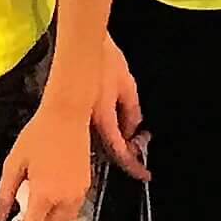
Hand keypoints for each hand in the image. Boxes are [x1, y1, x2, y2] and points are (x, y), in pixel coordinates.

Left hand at [0, 104, 92, 220]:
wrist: (68, 115)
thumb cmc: (39, 134)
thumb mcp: (13, 164)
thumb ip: (3, 197)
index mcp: (45, 194)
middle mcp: (65, 200)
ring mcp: (78, 195)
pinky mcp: (85, 188)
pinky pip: (69, 215)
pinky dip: (54, 220)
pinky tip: (41, 207)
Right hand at [90, 38, 148, 179]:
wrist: (81, 46)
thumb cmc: (104, 61)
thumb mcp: (127, 85)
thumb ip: (131, 111)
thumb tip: (132, 131)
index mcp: (104, 120)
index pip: (120, 154)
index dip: (134, 166)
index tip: (144, 174)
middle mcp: (89, 125)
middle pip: (109, 152)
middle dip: (128, 153)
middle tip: (141, 142)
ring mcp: (80, 121)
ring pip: (101, 143)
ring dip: (119, 142)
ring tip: (134, 131)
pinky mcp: (75, 114)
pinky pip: (92, 132)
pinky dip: (108, 132)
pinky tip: (117, 120)